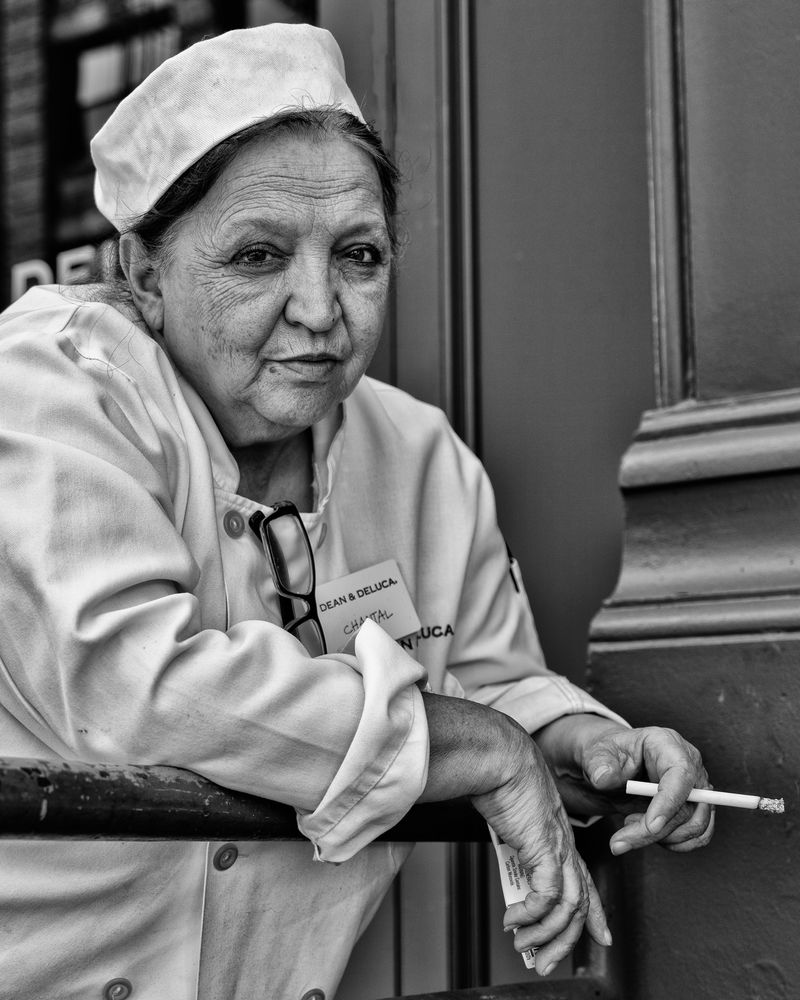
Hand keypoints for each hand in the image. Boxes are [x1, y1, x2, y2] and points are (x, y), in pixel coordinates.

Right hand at [471, 735, 612, 974]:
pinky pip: (547, 896)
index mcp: (560, 837)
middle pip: (579, 905)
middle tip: (546, 963)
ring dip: (545, 935)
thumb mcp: (514, 817)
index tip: (603, 936)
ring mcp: (557, 847)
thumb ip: (516, 840)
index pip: (585, 882)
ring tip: (523, 945)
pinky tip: (515, 919)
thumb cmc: (503, 778)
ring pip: (567, 907)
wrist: (501, 757)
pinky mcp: (544, 847)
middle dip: (565, 941)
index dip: (594, 913)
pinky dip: (532, 914)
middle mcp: (564, 846)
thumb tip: (507, 858)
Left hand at [536, 715, 714, 854]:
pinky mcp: (696, 807)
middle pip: (688, 806)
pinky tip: (647, 834)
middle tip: (619, 840)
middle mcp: (689, 764)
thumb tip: (604, 777)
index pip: (681, 773)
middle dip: (653, 831)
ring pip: (694, 826)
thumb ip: (598, 765)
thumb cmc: (607, 757)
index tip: (650, 826)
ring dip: (660, 838)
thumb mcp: (595, 754)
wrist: (610, 769)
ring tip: (629, 824)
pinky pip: (698, 835)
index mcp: (667, 743)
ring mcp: (696, 787)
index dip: (670, 801)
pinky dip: (673, 843)